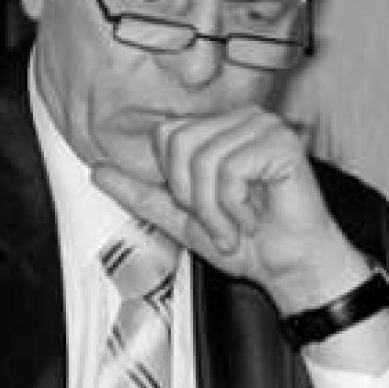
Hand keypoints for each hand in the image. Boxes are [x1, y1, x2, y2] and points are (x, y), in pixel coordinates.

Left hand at [92, 105, 368, 314]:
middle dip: (192, 197)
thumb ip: (140, 192)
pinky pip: (231, 169)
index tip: (201, 209)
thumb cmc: (248, 243)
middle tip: (220, 221)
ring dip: (215, 210)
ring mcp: (264, 126)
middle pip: (179, 142)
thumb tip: (97, 170)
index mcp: (218, 127)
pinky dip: (235, 207)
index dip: (174, 181)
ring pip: (202, 159)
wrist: (292, 269)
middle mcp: (242, 117)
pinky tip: (255, 217)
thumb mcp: (180, 219)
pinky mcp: (282, 143)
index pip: (165, 134)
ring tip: (237, 224)